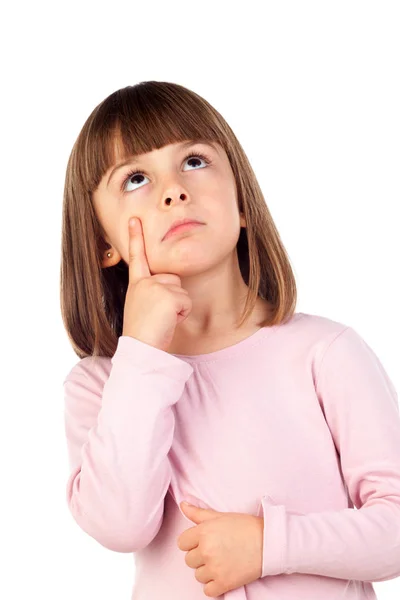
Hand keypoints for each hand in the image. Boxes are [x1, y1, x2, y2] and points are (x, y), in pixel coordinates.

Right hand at [122, 217, 191, 350]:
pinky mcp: (168, 296)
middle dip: (173, 298)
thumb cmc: (144, 334)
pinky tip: (167, 322)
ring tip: (162, 321)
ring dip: (178, 308)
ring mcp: (155, 287)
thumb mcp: (141, 307)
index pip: (137, 257)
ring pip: (182, 291)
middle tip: (158, 317)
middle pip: (173, 279)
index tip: (134, 219)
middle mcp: (144, 282)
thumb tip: (170, 283)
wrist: (139, 349)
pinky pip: (186, 302)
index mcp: (136, 285)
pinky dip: (182, 315)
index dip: (135, 237)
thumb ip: (152, 292)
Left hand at [177, 502, 263, 596]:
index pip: (182, 543)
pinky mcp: (224, 583)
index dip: (192, 543)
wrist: (268, 542)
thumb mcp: (220, 516)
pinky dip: (214, 585)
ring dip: (207, 571)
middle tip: (216, 551)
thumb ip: (198, 513)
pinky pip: (208, 590)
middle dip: (200, 556)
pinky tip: (223, 575)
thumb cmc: (245, 527)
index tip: (203, 542)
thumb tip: (183, 505)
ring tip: (221, 562)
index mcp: (203, 532)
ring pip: (198, 575)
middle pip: (189, 560)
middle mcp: (206, 550)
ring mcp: (215, 568)